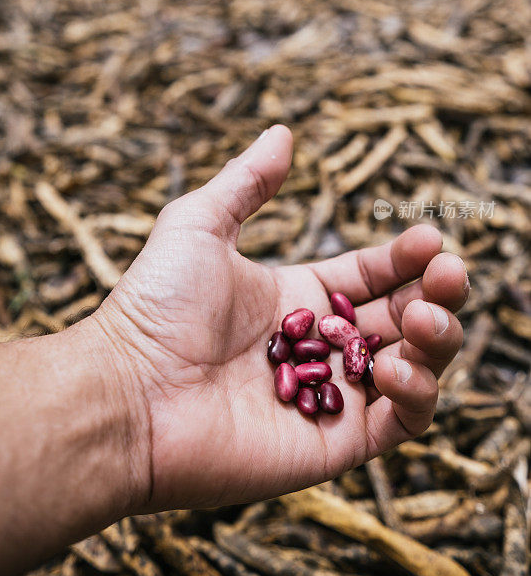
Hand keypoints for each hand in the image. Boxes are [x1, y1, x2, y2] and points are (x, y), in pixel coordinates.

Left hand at [98, 125, 467, 511]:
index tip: (430, 238)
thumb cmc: (155, 306)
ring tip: (424, 316)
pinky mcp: (332, 444)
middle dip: (435, 294)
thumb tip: (283, 132)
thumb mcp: (199, 224)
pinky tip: (396, 367)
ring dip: (436, 340)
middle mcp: (319, 347)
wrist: (126, 391)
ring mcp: (329, 397)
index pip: (371, 275)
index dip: (405, 258)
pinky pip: (398, 423)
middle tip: (448, 272)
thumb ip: (247, 181)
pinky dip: (416, 395)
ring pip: (413, 369)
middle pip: (402, 319)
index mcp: (297, 299)